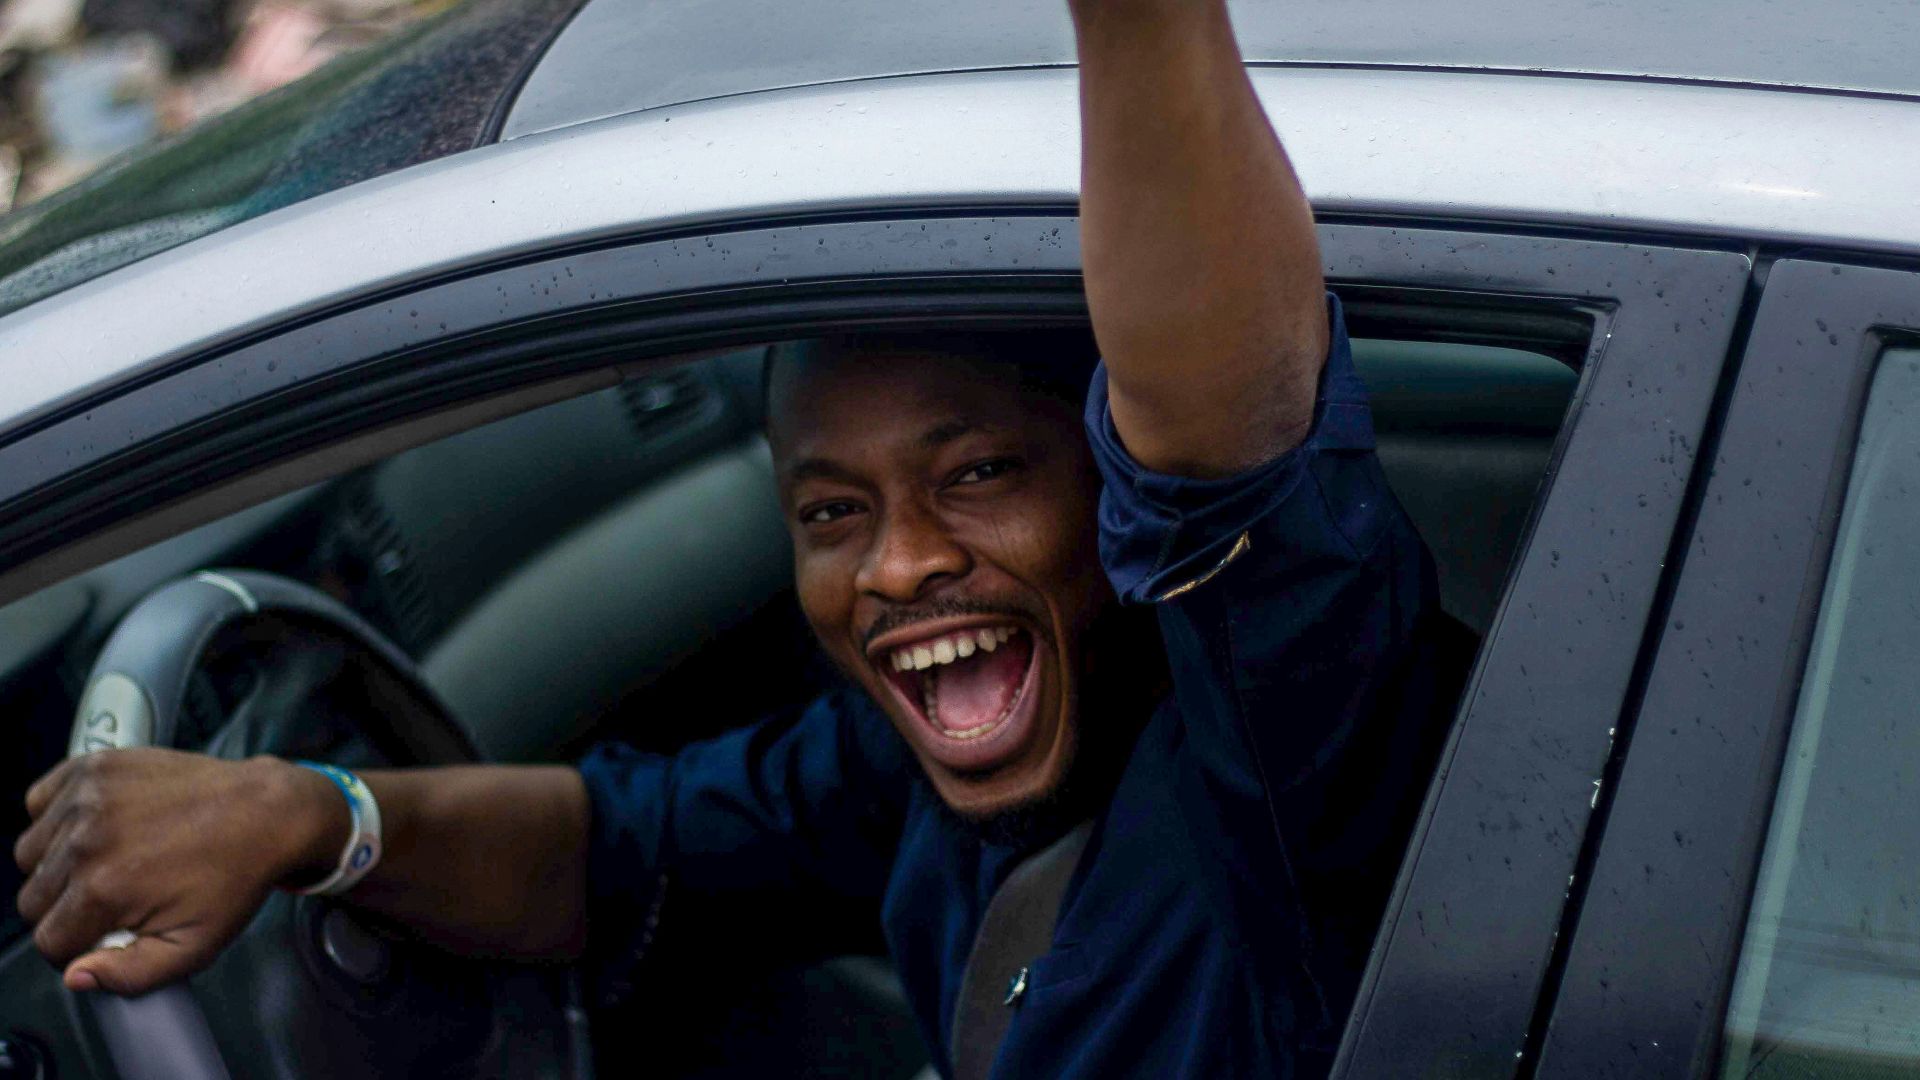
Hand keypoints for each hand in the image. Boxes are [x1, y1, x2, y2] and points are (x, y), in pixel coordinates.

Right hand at [12, 749, 341, 993]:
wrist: (266, 812)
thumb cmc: (234, 877)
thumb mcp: (194, 946)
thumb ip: (129, 975)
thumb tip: (75, 976)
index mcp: (104, 888)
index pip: (48, 940)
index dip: (75, 947)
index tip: (103, 934)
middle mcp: (86, 840)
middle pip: (33, 899)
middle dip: (66, 909)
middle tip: (112, 899)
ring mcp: (87, 797)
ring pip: (30, 853)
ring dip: (57, 864)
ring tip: (106, 862)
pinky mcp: (95, 766)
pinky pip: (40, 801)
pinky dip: (56, 817)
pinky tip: (96, 826)